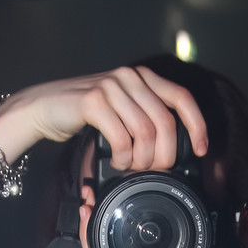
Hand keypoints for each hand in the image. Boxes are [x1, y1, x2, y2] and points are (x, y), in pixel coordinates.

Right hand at [25, 66, 207, 169]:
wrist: (46, 106)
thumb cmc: (86, 114)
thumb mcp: (122, 111)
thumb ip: (144, 118)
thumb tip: (170, 149)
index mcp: (143, 78)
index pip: (182, 98)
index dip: (197, 126)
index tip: (201, 149)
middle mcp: (130, 77)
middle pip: (165, 124)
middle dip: (164, 156)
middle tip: (153, 169)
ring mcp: (111, 87)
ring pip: (145, 133)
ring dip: (141, 160)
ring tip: (131, 166)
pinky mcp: (93, 102)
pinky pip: (121, 138)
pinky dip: (122, 158)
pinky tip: (117, 162)